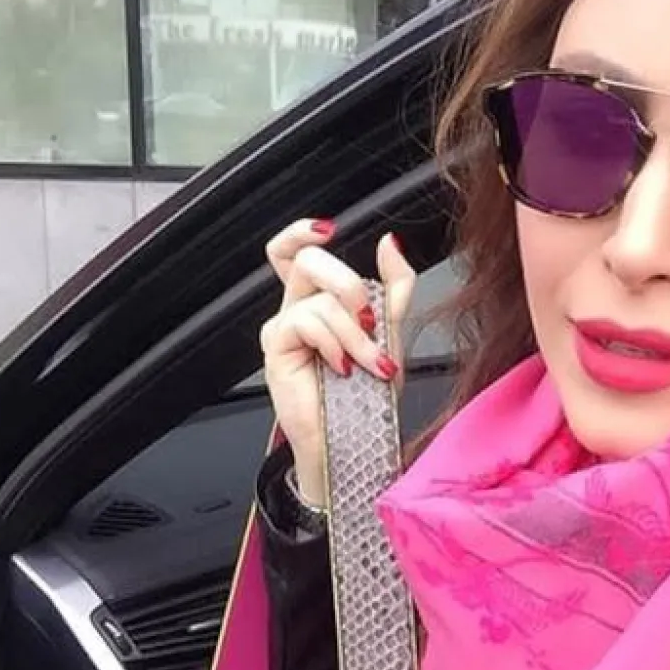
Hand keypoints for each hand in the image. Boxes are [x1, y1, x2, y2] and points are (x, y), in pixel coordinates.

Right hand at [260, 220, 415, 504]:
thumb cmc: (366, 394)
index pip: (293, 250)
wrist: (354, 439)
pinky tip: (342, 368)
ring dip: (357, 334)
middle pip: (307, 260)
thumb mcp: (390, 332)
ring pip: (319, 298)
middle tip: (370, 321)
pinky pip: (307, 321)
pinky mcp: (276, 346)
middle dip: (348, 285)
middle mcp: (297, 309)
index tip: (329, 229)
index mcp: (320, 300)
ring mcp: (283, 327)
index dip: (301, 231)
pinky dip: (336, 343)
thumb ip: (394, 286)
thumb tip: (389, 243)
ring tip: (369, 364)